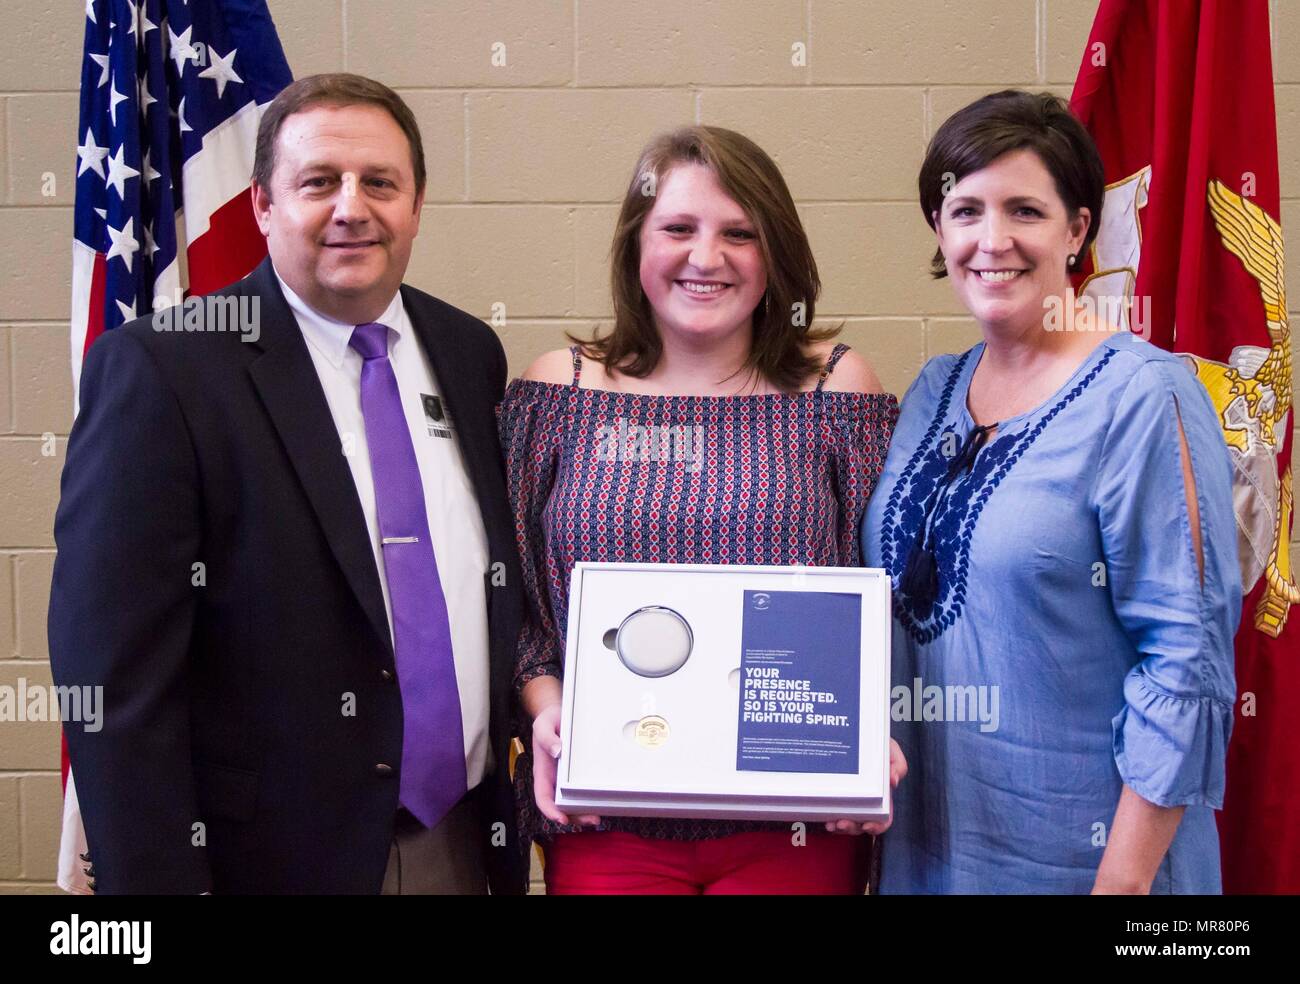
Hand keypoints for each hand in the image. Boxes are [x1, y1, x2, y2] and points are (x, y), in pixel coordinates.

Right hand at [530, 701, 599, 827]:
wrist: (556, 714)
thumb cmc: (548, 720)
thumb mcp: (543, 725)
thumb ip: (546, 737)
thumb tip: (557, 752)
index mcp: (542, 771)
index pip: (542, 796)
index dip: (550, 810)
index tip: (562, 818)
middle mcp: (553, 778)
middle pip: (560, 806)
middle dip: (574, 816)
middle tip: (592, 819)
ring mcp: (564, 778)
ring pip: (571, 802)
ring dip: (583, 812)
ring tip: (598, 817)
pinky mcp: (576, 774)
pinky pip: (581, 790)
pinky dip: (589, 799)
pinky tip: (600, 803)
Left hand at [825, 738, 907, 835]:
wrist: (857, 735)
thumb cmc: (877, 745)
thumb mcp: (890, 750)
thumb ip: (897, 764)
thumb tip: (893, 781)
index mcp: (882, 796)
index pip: (883, 819)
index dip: (877, 826)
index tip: (867, 826)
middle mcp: (866, 802)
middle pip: (861, 825)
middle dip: (851, 828)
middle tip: (841, 824)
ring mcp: (849, 800)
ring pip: (846, 822)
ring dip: (838, 826)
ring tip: (830, 823)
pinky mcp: (834, 794)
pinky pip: (831, 811)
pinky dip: (827, 816)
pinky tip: (823, 816)